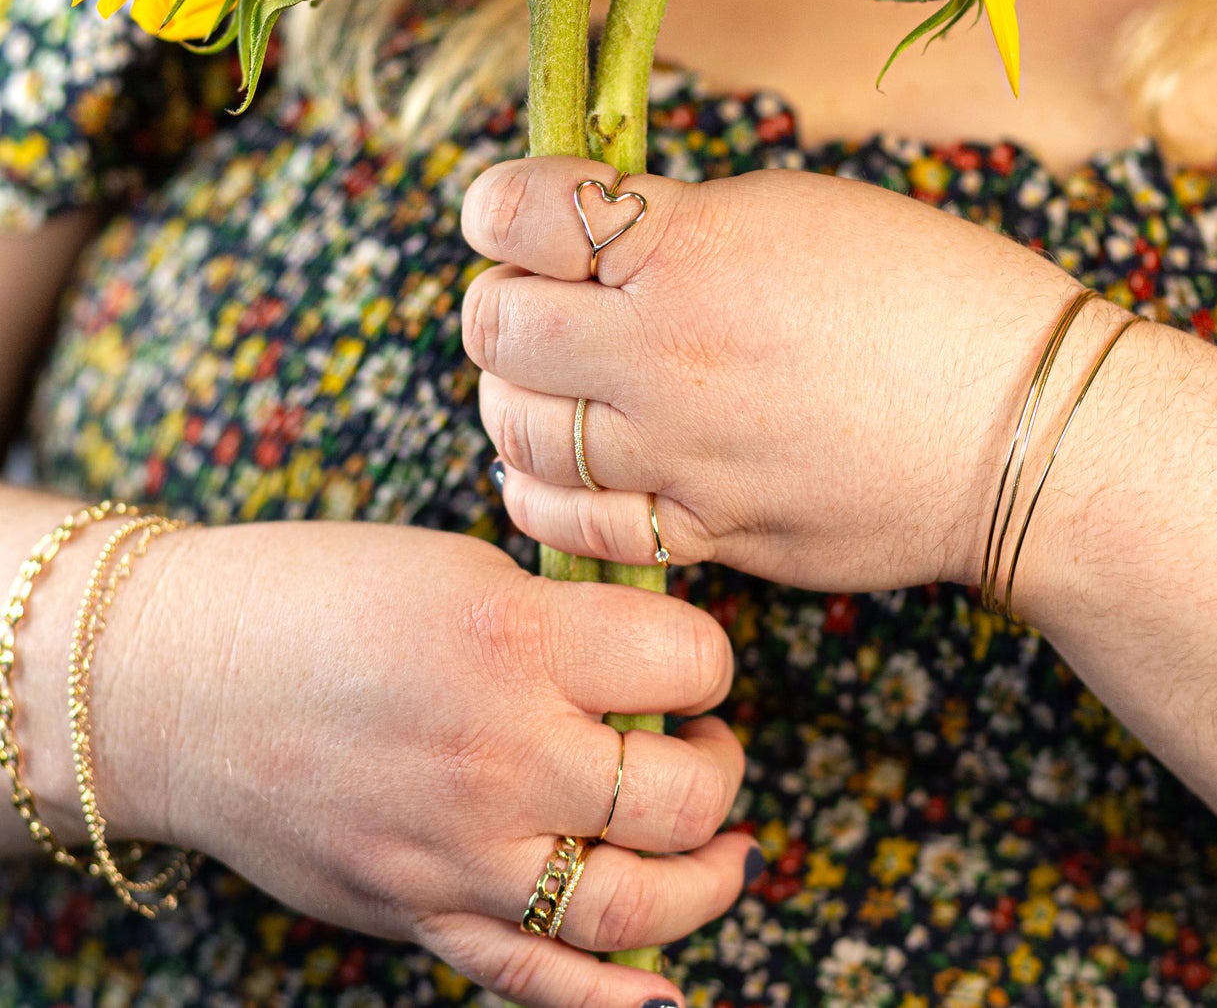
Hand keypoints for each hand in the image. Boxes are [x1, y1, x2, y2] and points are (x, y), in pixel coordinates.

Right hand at [36, 520, 752, 1007]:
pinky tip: (670, 985)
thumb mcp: (456, 568)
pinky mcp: (417, 915)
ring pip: (634, 907)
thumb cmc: (312, 597)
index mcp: (511, 638)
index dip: (707, 656)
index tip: (689, 658)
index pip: (686, 661)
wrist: (174, 682)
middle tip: (703, 739)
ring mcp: (457, 852)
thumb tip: (649, 671)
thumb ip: (561, 625)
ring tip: (726, 850)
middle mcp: (496, 753)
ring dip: (708, 885)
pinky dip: (618, 998)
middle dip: (720, 767)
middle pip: (680, 795)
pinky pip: (536, 982)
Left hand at [461, 156, 1112, 592]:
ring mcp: (682, 455)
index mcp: (692, 245)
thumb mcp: (801, 212)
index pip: (517, 211)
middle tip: (538, 301)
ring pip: (517, 430)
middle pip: (496, 327)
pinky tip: (563, 467)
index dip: (499, 206)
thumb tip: (587, 237)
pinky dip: (544, 491)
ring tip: (554, 383)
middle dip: (500, 305)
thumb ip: (676, 224)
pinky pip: (574, 525)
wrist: (1024, 431)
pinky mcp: (708, 533)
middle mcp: (668, 352)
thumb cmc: (932, 296)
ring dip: (516, 397)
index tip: (515, 216)